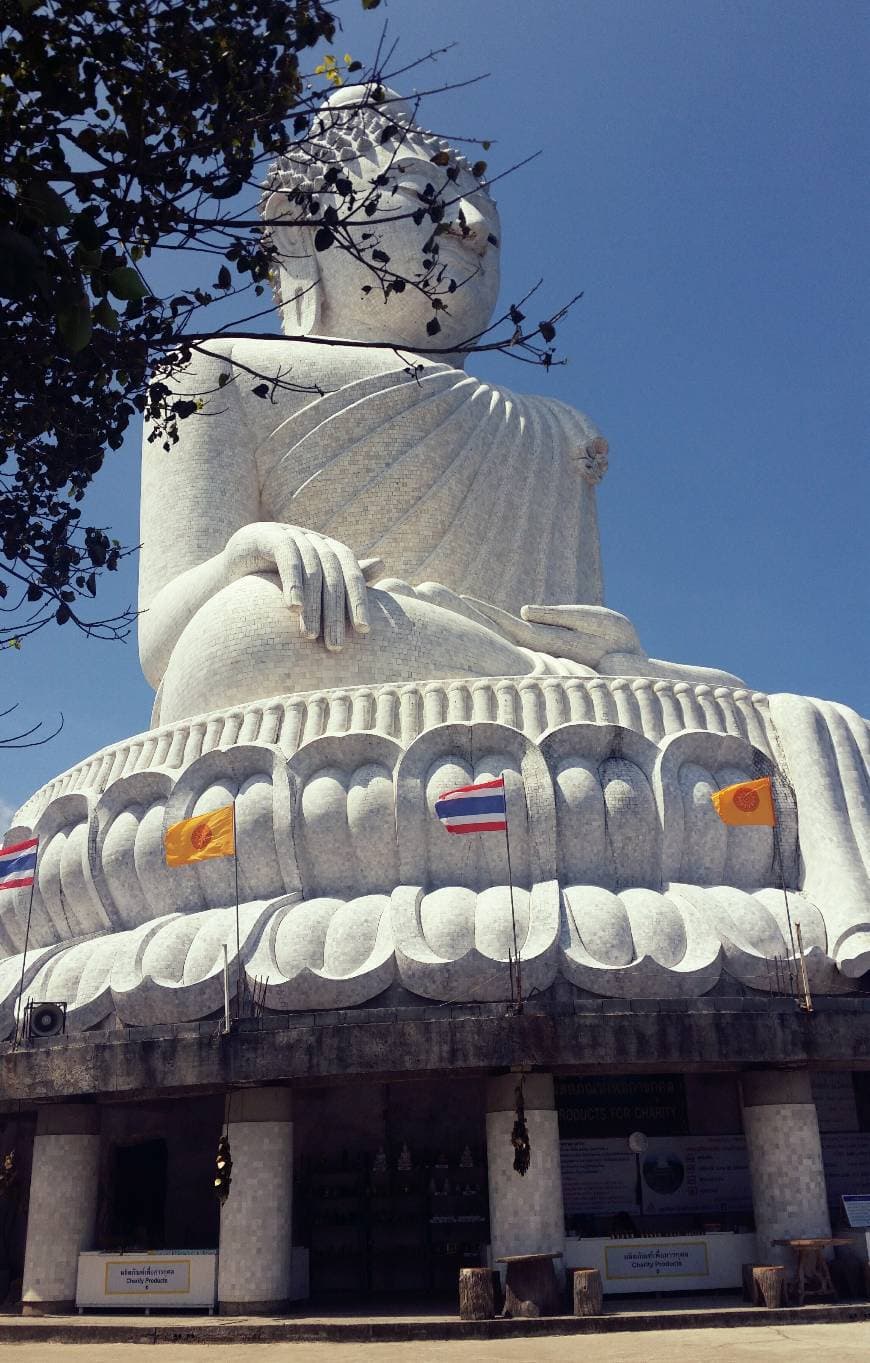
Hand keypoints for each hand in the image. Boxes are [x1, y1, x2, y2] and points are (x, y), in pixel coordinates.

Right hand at [223, 522, 380, 650]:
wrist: (229, 575)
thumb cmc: (275, 585)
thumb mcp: (311, 589)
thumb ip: (342, 579)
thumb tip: (384, 563)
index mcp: (329, 550)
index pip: (351, 573)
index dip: (359, 600)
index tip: (364, 631)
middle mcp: (313, 538)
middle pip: (333, 574)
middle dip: (335, 612)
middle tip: (334, 646)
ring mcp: (290, 533)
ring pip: (311, 569)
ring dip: (313, 605)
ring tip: (310, 636)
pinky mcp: (266, 534)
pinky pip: (287, 557)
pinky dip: (293, 582)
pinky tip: (293, 608)